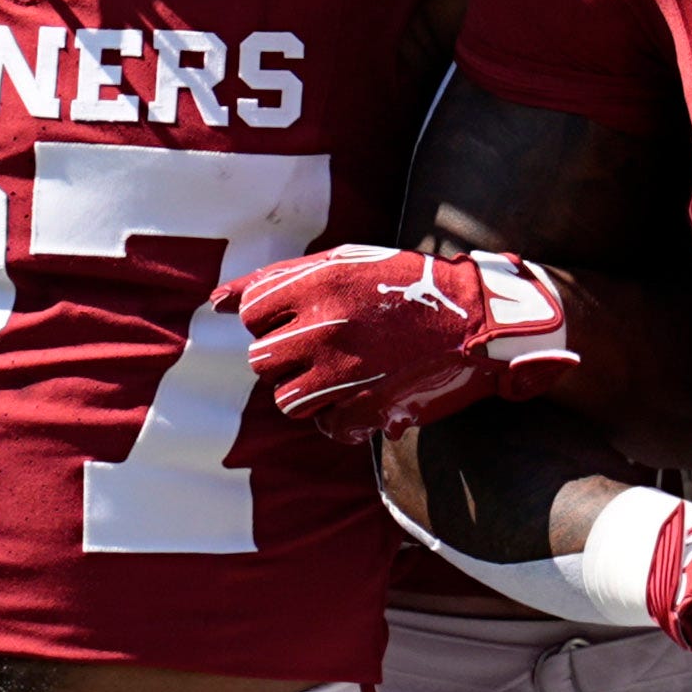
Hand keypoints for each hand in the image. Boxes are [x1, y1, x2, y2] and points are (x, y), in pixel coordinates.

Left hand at [230, 243, 578, 442]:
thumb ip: (276, 279)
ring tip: (342, 375)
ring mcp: (347, 373)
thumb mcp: (343, 263)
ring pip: (288, 401)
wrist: (477, 320)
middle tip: (324, 349)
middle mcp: (326, 327)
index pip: (249, 313)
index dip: (272, 319)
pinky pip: (327, 428)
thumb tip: (214, 301)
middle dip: (287, 358)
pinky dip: (342, 419)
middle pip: (261, 361)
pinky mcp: (370, 409)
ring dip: (310, 392)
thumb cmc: (402, 285)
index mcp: (317, 284)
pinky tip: (365, 395)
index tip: (301, 319)